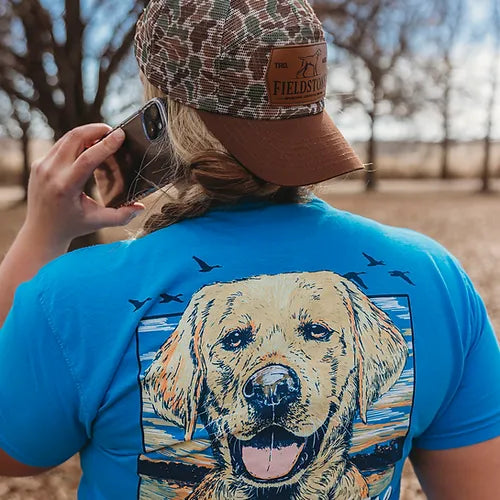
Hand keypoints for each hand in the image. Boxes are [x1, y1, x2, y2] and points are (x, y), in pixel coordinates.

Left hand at [22, 123, 144, 249]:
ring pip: (67, 138)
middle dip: (95, 130)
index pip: (88, 158)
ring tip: (103, 137)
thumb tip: (141, 207)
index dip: (106, 144)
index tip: (120, 134)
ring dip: (86, 133)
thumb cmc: (72, 226)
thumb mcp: (98, 222)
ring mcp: (42, 166)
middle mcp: (51, 173)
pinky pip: (60, 145)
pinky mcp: (39, 164)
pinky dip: (76, 142)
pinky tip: (89, 146)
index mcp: (65, 187)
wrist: (41, 231)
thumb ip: (121, 216)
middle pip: (75, 138)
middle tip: (113, 132)